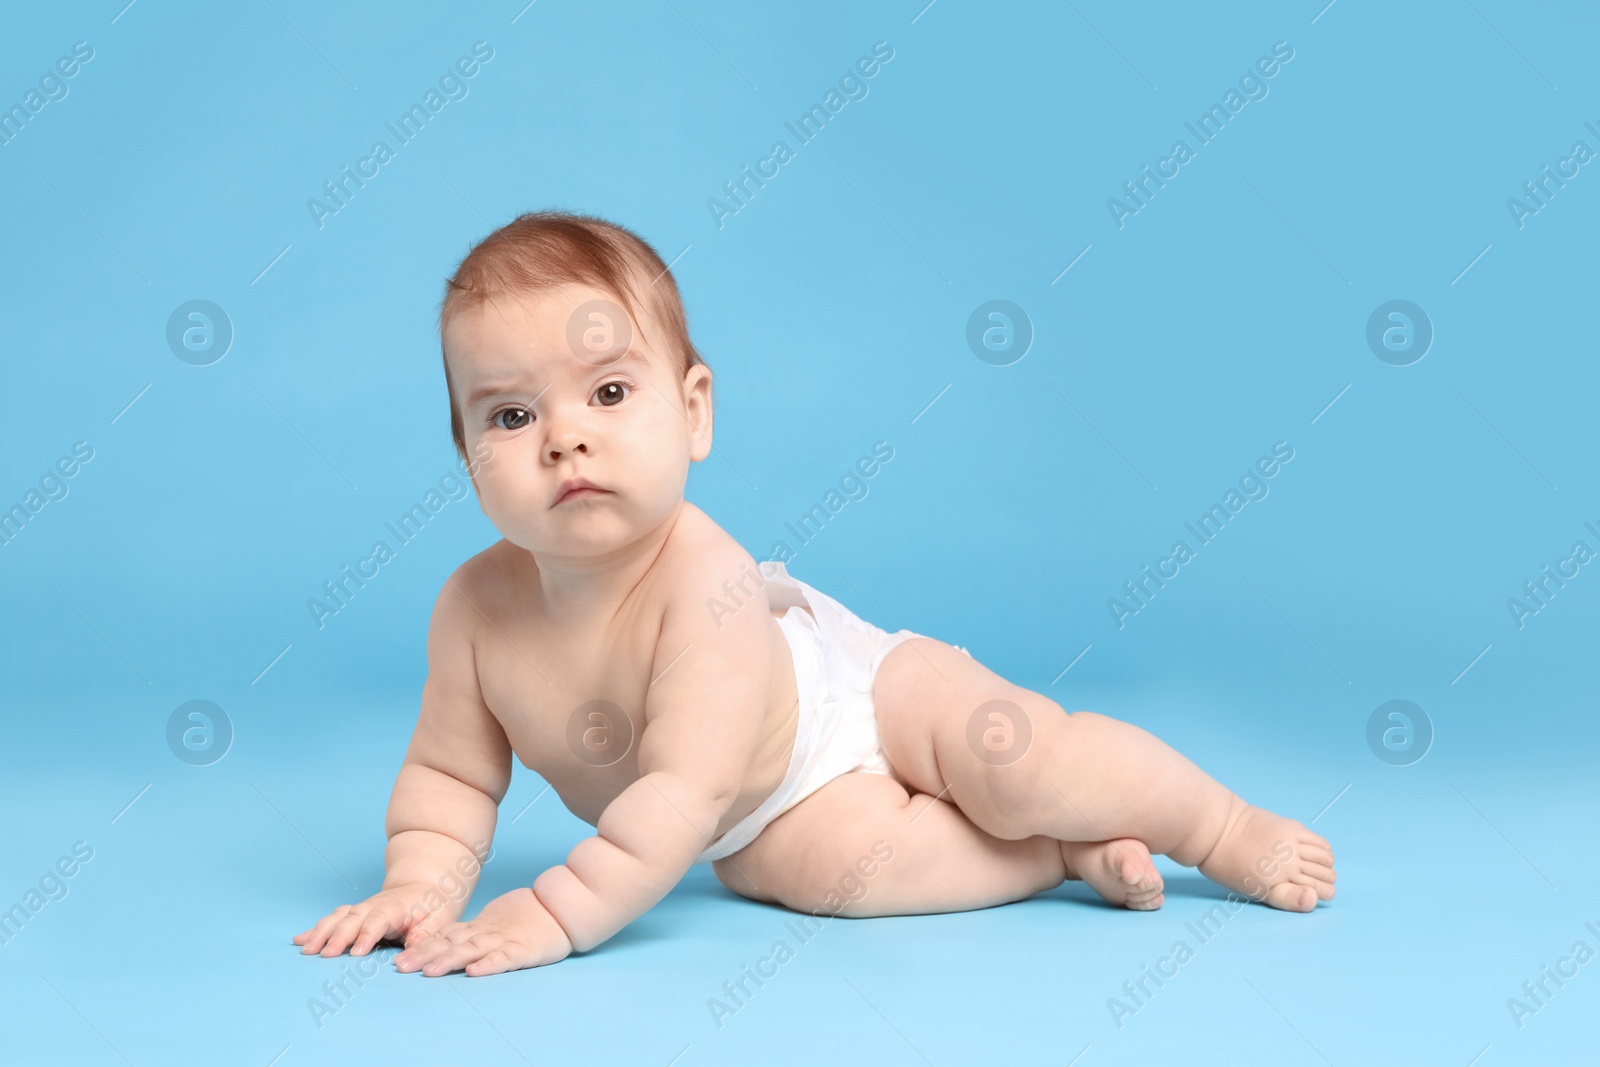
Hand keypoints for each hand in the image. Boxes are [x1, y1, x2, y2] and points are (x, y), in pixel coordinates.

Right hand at [294, 883, 456, 957]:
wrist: (425, 886)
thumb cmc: (433, 907)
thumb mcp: (438, 922)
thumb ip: (423, 940)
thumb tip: (405, 963)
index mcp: (395, 907)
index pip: (378, 920)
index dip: (367, 935)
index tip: (357, 953)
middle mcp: (374, 905)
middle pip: (353, 919)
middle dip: (338, 936)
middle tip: (325, 955)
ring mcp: (361, 908)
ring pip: (338, 917)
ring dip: (321, 932)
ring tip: (306, 950)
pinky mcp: (354, 913)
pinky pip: (333, 918)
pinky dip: (316, 928)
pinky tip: (299, 940)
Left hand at [395, 887, 572, 976]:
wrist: (561, 909)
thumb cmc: (528, 918)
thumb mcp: (494, 923)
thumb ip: (471, 933)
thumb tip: (443, 943)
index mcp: (478, 929)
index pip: (444, 937)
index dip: (421, 947)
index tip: (399, 959)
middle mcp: (485, 935)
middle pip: (450, 944)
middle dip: (424, 955)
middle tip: (401, 967)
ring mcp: (503, 941)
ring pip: (470, 951)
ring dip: (448, 960)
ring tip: (428, 971)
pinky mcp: (522, 950)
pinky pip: (503, 958)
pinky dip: (489, 965)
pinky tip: (474, 972)